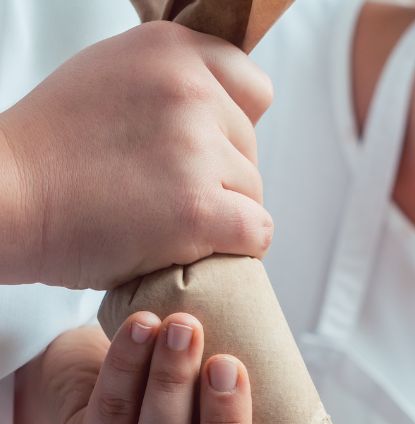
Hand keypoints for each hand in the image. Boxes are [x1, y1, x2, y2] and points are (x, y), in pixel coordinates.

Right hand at [0, 21, 272, 289]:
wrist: (7, 197)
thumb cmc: (53, 151)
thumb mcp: (113, 78)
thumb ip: (172, 86)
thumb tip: (226, 112)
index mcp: (171, 50)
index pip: (253, 88)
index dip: (233, 126)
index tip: (201, 148)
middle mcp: (190, 90)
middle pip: (252, 148)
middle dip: (221, 174)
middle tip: (162, 189)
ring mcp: (197, 149)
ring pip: (254, 193)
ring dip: (222, 214)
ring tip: (162, 216)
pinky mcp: (200, 208)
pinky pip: (257, 232)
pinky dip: (235, 248)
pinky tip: (194, 245)